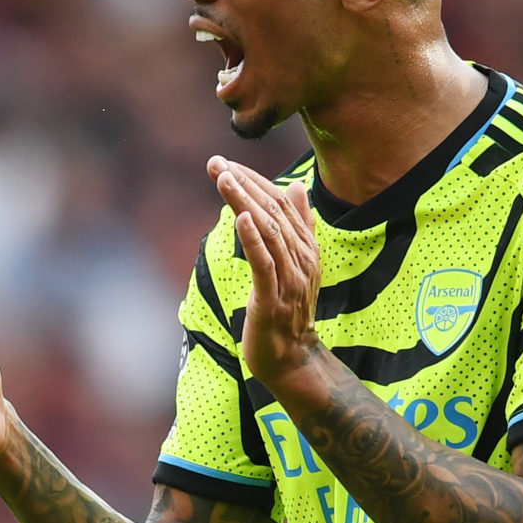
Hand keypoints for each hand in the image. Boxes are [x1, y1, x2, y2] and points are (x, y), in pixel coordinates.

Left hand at [207, 156, 322, 386]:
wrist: (291, 360)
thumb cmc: (288, 311)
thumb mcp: (296, 264)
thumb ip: (299, 226)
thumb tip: (297, 187)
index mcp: (306, 248)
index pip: (281, 203)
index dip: (254, 180)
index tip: (227, 163)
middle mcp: (302, 259)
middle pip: (273, 212)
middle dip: (244, 184)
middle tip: (216, 163)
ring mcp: (290, 280)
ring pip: (268, 232)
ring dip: (244, 202)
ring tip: (224, 178)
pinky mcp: (273, 300)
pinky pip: (265, 265)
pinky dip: (253, 239)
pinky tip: (241, 218)